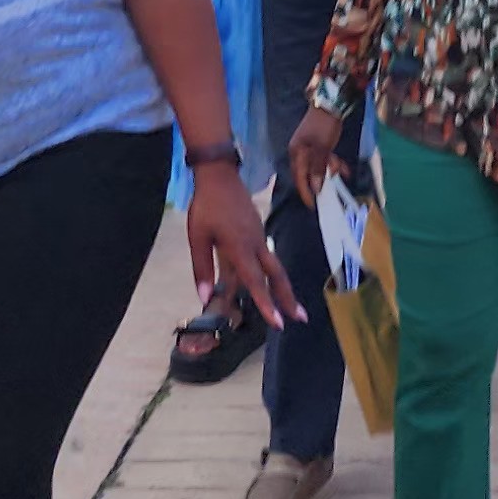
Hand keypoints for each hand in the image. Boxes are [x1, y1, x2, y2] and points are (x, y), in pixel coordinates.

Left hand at [187, 171, 301, 325]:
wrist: (219, 175)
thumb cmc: (206, 206)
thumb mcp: (197, 237)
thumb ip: (202, 268)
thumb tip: (204, 297)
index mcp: (240, 247)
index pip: (255, 281)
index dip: (266, 304)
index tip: (278, 323)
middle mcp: (255, 244)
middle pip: (276, 275)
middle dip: (288, 298)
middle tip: (300, 318)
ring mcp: (259, 236)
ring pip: (274, 266)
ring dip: (282, 287)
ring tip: (291, 306)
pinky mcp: (258, 231)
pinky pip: (266, 257)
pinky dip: (270, 274)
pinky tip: (267, 283)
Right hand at [286, 104, 347, 204]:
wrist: (331, 103)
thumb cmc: (324, 125)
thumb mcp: (322, 148)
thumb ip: (318, 168)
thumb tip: (315, 188)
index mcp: (297, 153)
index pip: (299, 178)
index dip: (305, 192)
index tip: (313, 206)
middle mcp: (301, 152)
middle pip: (309, 173)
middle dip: (321, 181)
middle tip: (332, 191)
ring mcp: (310, 148)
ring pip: (319, 166)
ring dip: (330, 170)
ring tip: (341, 171)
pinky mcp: (319, 144)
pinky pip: (325, 159)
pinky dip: (334, 163)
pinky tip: (344, 169)